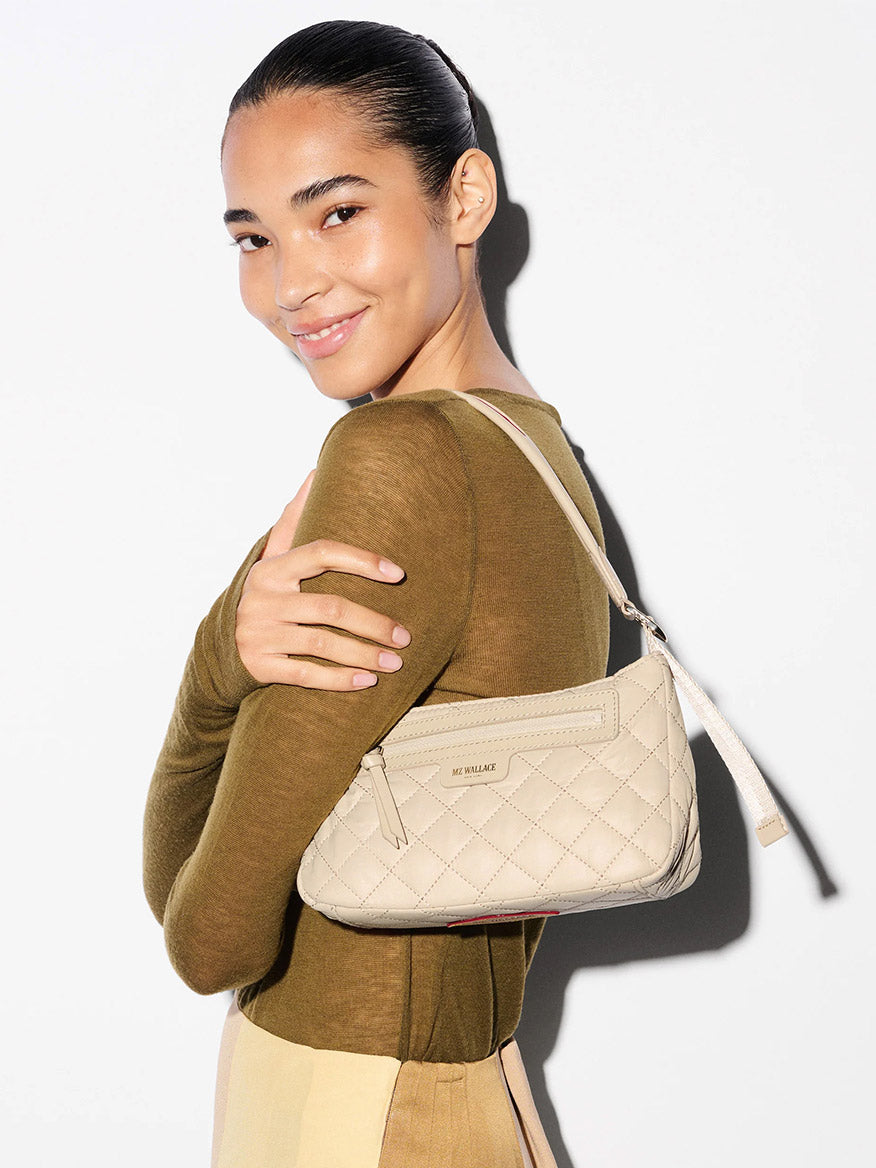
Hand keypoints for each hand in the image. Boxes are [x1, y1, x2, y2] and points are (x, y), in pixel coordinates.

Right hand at [236, 469, 411, 688]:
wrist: (223, 646)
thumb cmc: (268, 593)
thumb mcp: (274, 555)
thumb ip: (296, 516)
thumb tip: (318, 469)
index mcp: (273, 568)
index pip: (322, 553)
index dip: (362, 560)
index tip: (399, 574)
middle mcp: (263, 599)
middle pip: (331, 607)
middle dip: (374, 623)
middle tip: (405, 636)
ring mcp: (258, 634)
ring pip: (322, 644)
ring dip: (365, 655)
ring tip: (397, 662)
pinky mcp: (259, 667)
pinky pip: (306, 675)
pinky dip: (340, 680)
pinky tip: (368, 681)